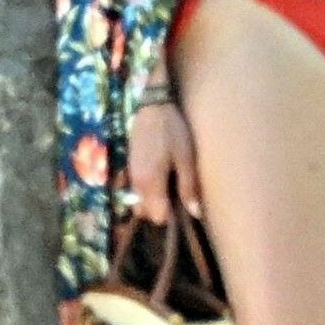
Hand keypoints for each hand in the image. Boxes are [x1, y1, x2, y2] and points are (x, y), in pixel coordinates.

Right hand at [127, 100, 204, 226]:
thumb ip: (188, 188)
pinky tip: (161, 175)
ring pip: (139, 201)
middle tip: (178, 194)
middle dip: (161, 209)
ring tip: (170, 184)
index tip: (183, 204)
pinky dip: (148, 190)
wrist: (153, 107)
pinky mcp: (129, 167)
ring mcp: (130, 175)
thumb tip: (195, 214)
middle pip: (145, 212)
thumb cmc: (173, 132)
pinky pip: (136, 189)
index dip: (171, 216)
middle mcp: (136, 183)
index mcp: (150, 183)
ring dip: (153, 200)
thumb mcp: (186, 159)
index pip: (157, 217)